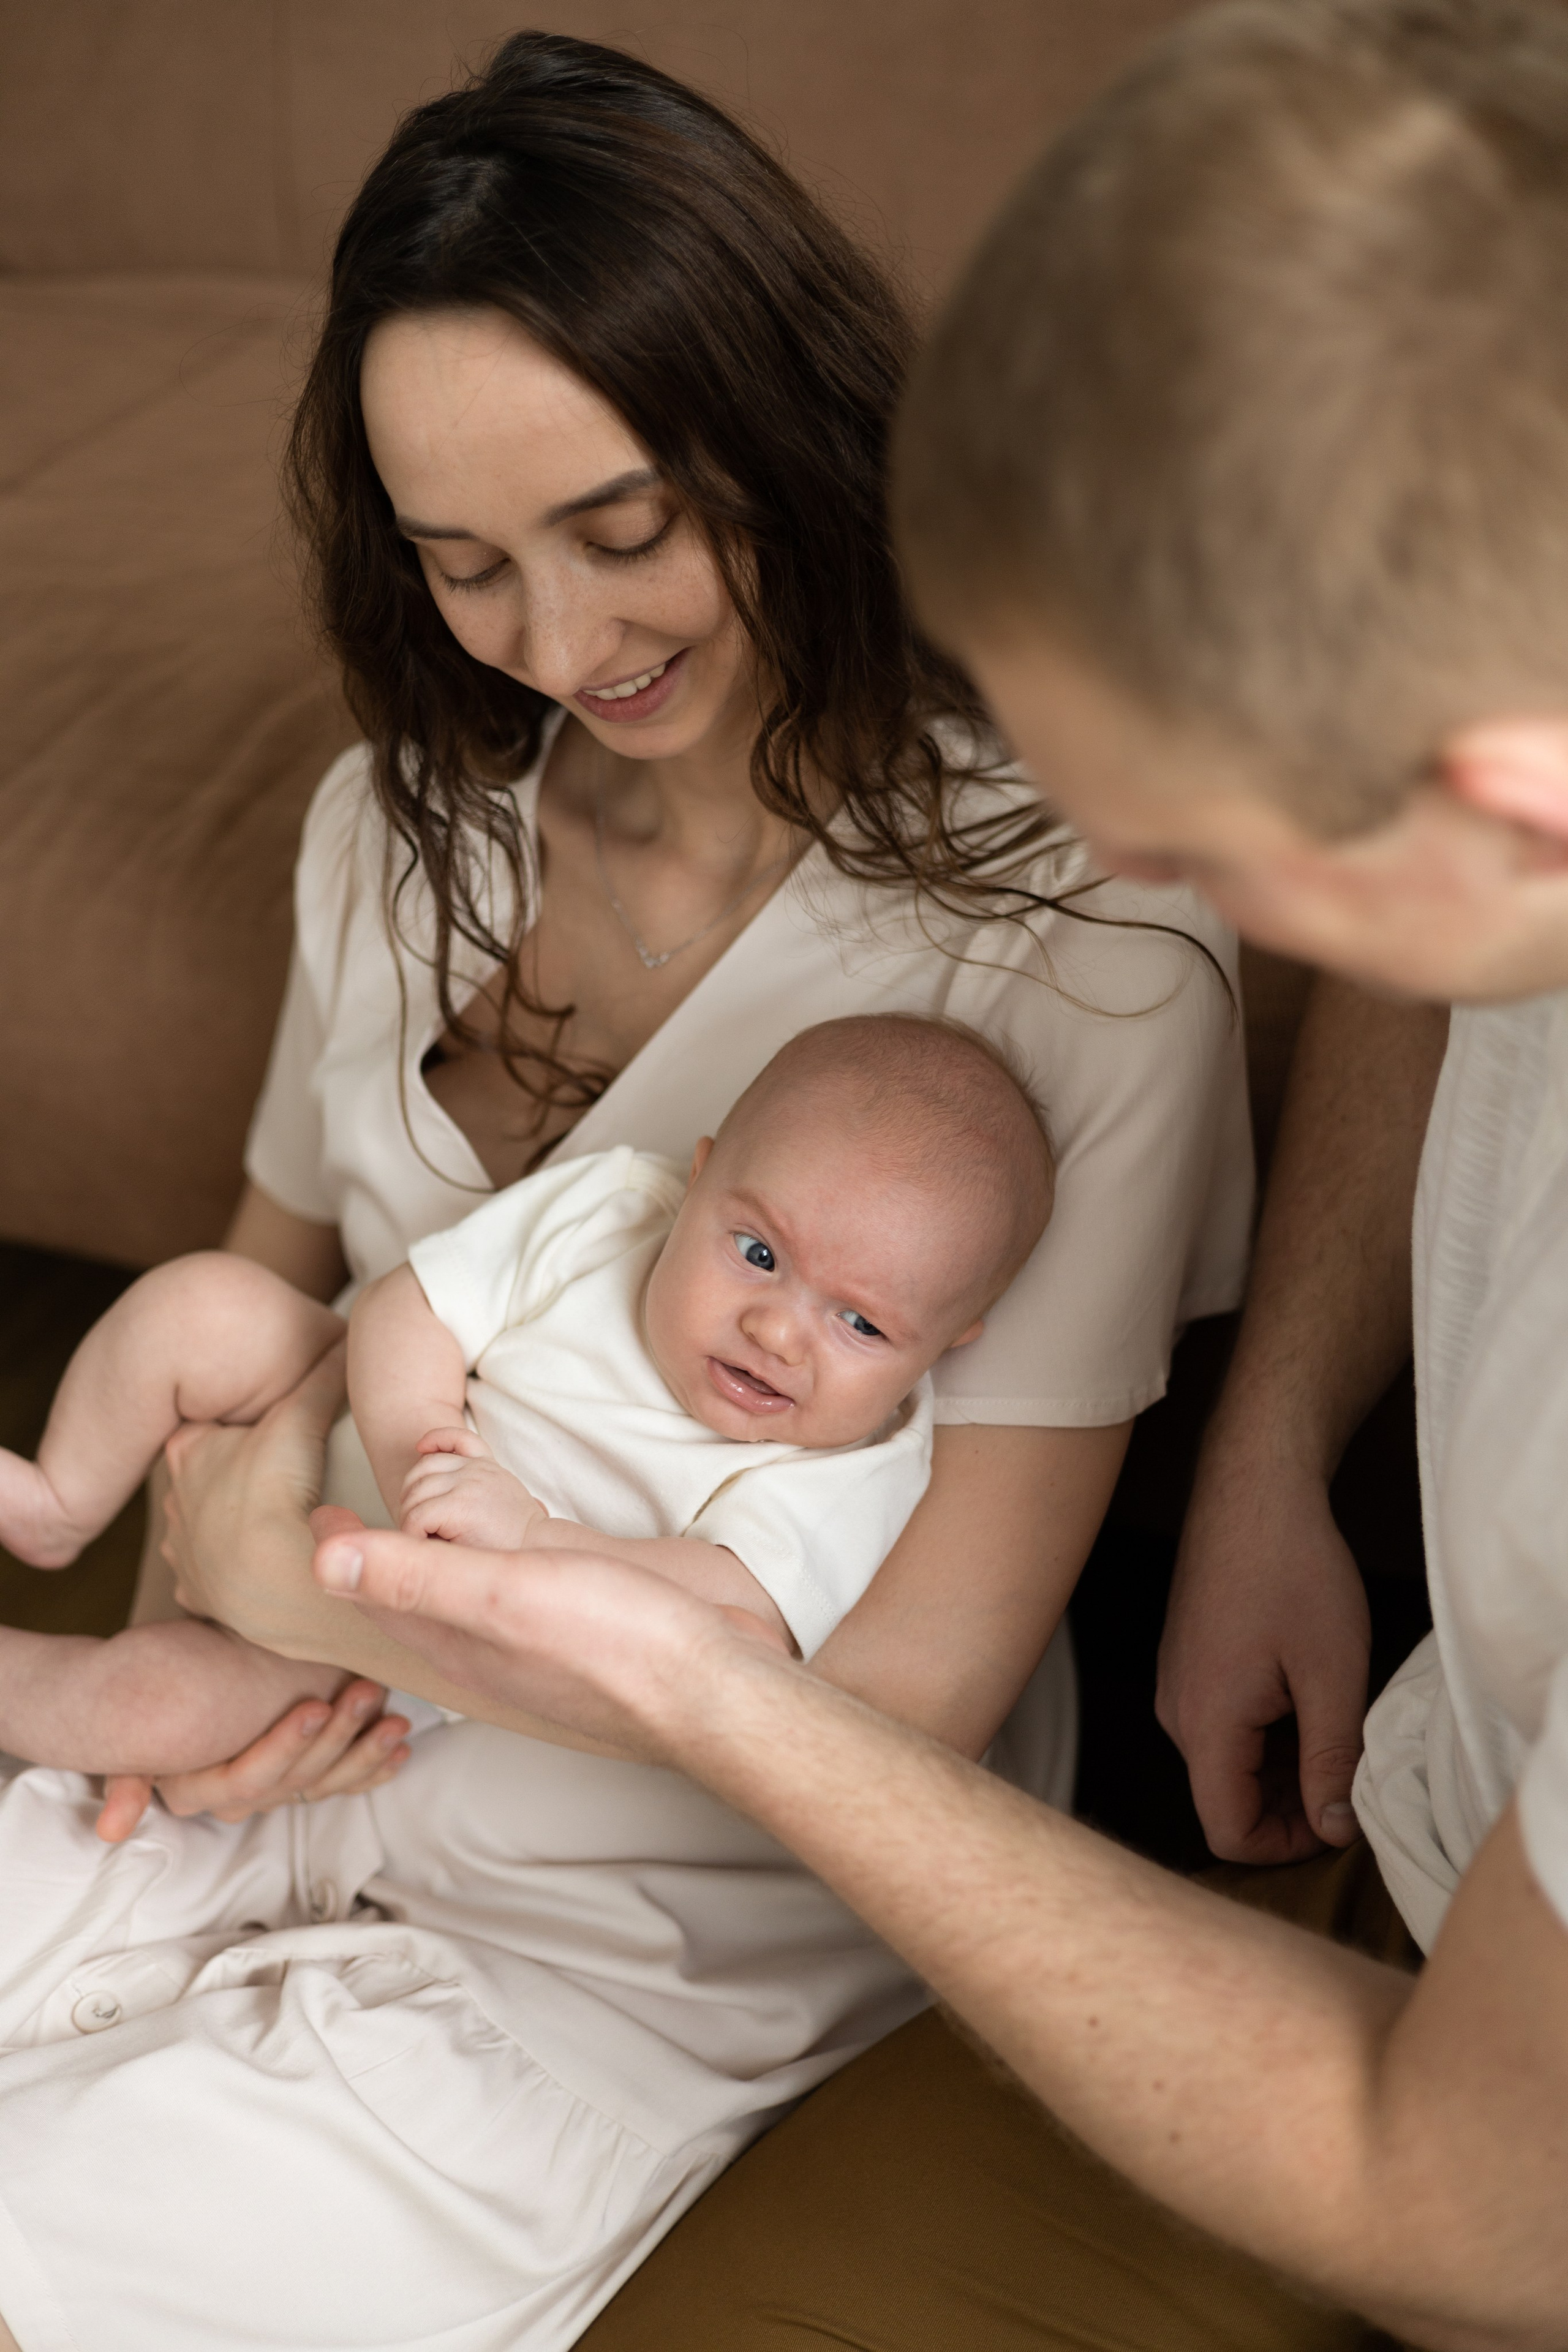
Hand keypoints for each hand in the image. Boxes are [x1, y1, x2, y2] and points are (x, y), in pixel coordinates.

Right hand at [95, 1676, 411, 1842]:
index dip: (283, 1746)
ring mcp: (280, 1789)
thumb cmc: (155, 1698)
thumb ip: (129, 1778)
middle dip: (336, 1738)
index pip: (248, 1777)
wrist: (169, 1691)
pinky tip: (402, 1750)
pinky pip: (345, 1783)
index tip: (313, 1706)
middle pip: (296, 1779)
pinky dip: (375, 1768)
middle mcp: (244, 1798)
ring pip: (328, 1782)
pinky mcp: (307, 1778)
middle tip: (366, 1693)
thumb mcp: (137, 1739)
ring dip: (365, 1753)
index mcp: (202, 1789)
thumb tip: (110, 1830)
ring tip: (396, 1720)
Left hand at [161, 1341, 345, 1646]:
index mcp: (189, 1454)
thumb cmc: (278, 1493)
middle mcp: (175, 1502)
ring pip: (204, 1529)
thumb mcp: (303, 1416)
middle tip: (281, 1477)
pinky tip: (269, 1565)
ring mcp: (184, 1553)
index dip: (237, 1425)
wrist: (273, 1580)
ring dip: (232, 1526)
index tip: (271, 1431)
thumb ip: (324, 1374)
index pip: (205, 1426)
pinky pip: (215, 1578)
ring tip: (280, 1524)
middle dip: (231, 1476)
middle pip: (203, 1477)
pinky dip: (237, 1573)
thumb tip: (350, 1333)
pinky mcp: (200, 1596)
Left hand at [311, 1523, 783, 1762]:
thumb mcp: (500, 1595)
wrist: (711, 1689)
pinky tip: (508, 1562)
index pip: (374, 1595)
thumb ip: (414, 1576)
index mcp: (454, 1642)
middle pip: (410, 1605)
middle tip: (354, 1518)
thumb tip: (318, 1559)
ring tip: (418, 1533)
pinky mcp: (574, 1641)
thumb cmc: (612, 1640)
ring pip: (458, 1607)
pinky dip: (485, 1570)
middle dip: (377, 1563)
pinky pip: (506, 1603)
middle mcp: (484, 1654)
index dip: (342, 1551)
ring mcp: (531, 1652)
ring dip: (429, 1567)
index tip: (315, 1509)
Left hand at [399, 1427, 547, 1549]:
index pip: (459, 1439)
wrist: (537, 1551)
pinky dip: (412, 1532)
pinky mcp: (459, 1506)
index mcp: (488, 1467)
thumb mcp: (504, 1499)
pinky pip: (417, 1516)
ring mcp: (468, 1484)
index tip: (421, 1447)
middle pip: (423, 1469)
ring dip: (409, 1517)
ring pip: (415, 1493)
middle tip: (416, 1523)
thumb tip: (459, 1491)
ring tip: (420, 1537)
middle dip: (411, 1495)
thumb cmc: (517, 1537)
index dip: (436, 1439)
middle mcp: (477, 1469)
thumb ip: (483, 1488)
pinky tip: (423, 1544)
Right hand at [1157, 1449, 1370, 1863]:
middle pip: (1226, 1800)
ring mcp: (1176, 1684)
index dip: (1288, 1847)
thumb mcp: (1333, 1674)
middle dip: (1291, 1806)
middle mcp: (1177, 1711)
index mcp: (1206, 1722)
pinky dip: (1266, 1733)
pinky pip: (1221, 1725)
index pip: (1228, 1832)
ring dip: (1282, 1767)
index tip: (1340, 1819)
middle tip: (1350, 1774)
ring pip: (1226, 1763)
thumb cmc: (1292, 1569)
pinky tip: (1307, 1693)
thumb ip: (1332, 1762)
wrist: (1252, 1489)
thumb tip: (1333, 1829)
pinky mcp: (1186, 1663)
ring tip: (1335, 1724)